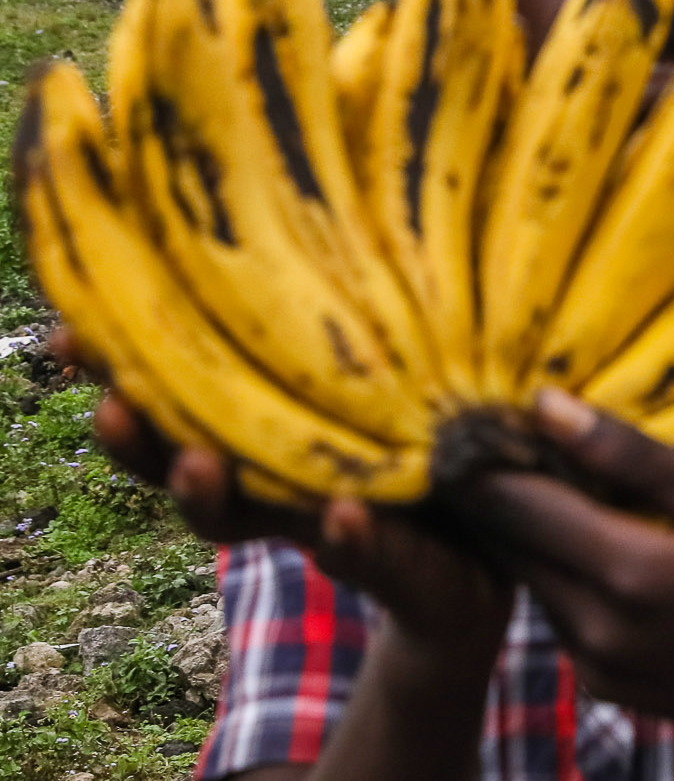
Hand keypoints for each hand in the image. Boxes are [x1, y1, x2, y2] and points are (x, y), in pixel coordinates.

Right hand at [70, 330, 512, 657]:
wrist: (496, 558)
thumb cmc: (431, 442)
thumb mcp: (389, 372)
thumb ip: (348, 328)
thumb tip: (319, 215)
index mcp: (266, 426)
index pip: (176, 392)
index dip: (118, 368)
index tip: (69, 331)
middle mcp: (278, 479)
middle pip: (182, 461)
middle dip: (139, 439)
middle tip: (110, 405)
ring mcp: (325, 524)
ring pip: (246, 519)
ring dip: (213, 495)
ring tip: (199, 464)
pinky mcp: (392, 565)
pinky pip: (364, 551)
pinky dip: (348, 536)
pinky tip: (341, 514)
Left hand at [458, 392, 673, 753]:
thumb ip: (634, 456)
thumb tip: (547, 406)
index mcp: (631, 572)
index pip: (513, 502)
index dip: (490, 455)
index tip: (492, 416)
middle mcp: (596, 629)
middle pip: (508, 543)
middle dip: (510, 489)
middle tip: (531, 440)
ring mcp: (595, 668)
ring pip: (532, 578)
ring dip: (542, 532)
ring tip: (578, 484)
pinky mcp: (603, 688)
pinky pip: (562, 615)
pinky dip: (571, 574)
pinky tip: (616, 544)